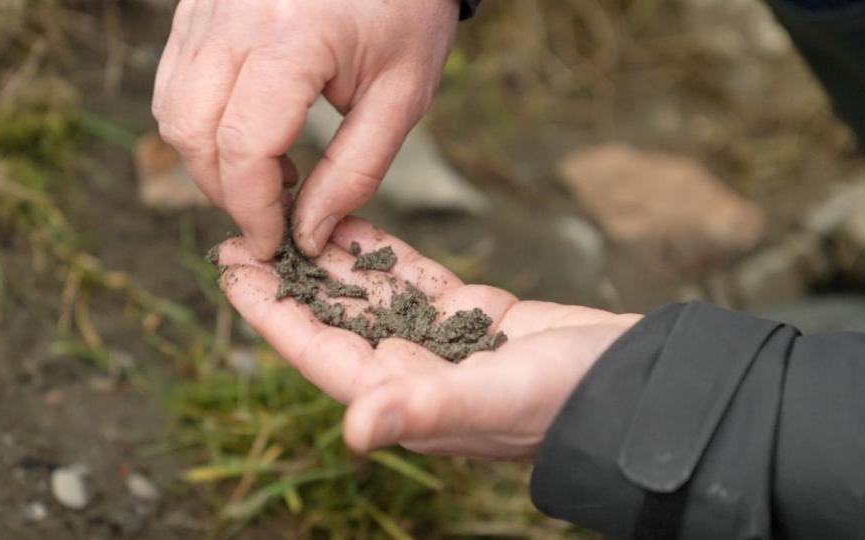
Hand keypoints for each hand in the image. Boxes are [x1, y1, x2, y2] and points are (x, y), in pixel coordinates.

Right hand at [152, 0, 458, 258]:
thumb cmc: (407, 16)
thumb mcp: (402, 97)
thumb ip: (356, 171)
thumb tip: (308, 234)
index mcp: (295, 37)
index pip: (243, 147)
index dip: (253, 210)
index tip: (273, 243)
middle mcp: (237, 16)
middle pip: (192, 131)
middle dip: (225, 192)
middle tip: (270, 214)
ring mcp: (208, 5)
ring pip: (172, 107)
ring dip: (207, 160)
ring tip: (268, 172)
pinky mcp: (197, 3)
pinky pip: (175, 78)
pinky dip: (200, 122)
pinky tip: (251, 132)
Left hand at [215, 217, 640, 459]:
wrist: (631, 383)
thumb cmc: (566, 402)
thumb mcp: (495, 401)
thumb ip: (426, 410)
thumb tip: (356, 430)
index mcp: (405, 396)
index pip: (319, 351)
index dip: (272, 312)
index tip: (233, 271)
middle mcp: (412, 370)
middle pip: (332, 318)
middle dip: (286, 278)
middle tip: (242, 233)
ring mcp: (439, 340)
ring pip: (367, 294)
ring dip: (326, 260)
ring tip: (286, 218)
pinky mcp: (470, 314)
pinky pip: (410, 279)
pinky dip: (379, 252)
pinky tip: (350, 224)